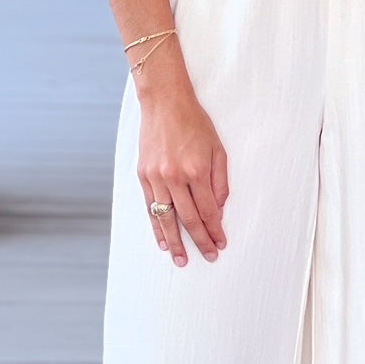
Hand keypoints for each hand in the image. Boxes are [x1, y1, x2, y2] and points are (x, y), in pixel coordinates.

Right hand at [137, 72, 228, 266]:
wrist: (164, 103)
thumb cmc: (194, 123)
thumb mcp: (217, 149)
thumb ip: (220, 182)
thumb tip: (218, 210)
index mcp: (196, 171)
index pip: (208, 211)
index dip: (215, 230)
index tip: (221, 243)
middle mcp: (174, 177)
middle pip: (189, 219)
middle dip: (200, 241)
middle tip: (208, 257)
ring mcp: (156, 178)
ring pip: (166, 219)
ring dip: (175, 242)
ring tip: (181, 260)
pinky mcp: (143, 175)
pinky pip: (150, 208)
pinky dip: (156, 227)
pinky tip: (162, 241)